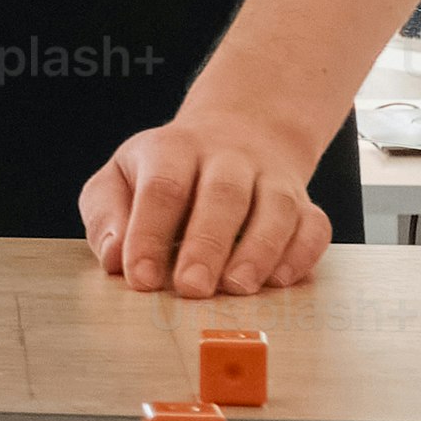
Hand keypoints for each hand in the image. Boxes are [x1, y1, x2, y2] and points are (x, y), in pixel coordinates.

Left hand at [83, 108, 335, 297]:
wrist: (239, 131)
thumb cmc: (167, 171)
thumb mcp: (120, 178)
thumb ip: (107, 215)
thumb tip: (114, 257)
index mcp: (174, 150)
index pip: (162, 188)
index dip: (149, 234)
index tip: (141, 277)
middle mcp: (228, 159)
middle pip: (223, 195)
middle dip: (207, 245)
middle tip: (192, 288)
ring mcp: (271, 179)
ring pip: (275, 208)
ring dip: (259, 251)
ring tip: (237, 287)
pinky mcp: (304, 204)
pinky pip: (313, 226)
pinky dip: (301, 254)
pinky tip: (280, 280)